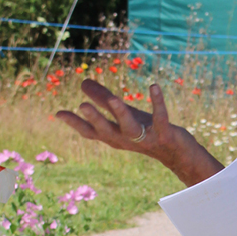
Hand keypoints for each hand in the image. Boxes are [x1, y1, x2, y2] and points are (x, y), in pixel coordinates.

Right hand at [56, 78, 223, 186]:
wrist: (177, 153)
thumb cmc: (147, 131)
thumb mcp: (125, 115)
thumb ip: (104, 99)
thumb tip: (83, 82)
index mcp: (115, 136)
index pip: (91, 132)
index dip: (75, 123)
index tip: (58, 112)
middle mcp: (127, 139)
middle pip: (107, 131)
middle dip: (95, 119)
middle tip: (81, 105)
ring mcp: (145, 138)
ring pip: (130, 127)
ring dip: (121, 114)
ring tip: (113, 99)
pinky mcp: (164, 133)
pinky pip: (160, 117)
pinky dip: (158, 102)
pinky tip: (154, 85)